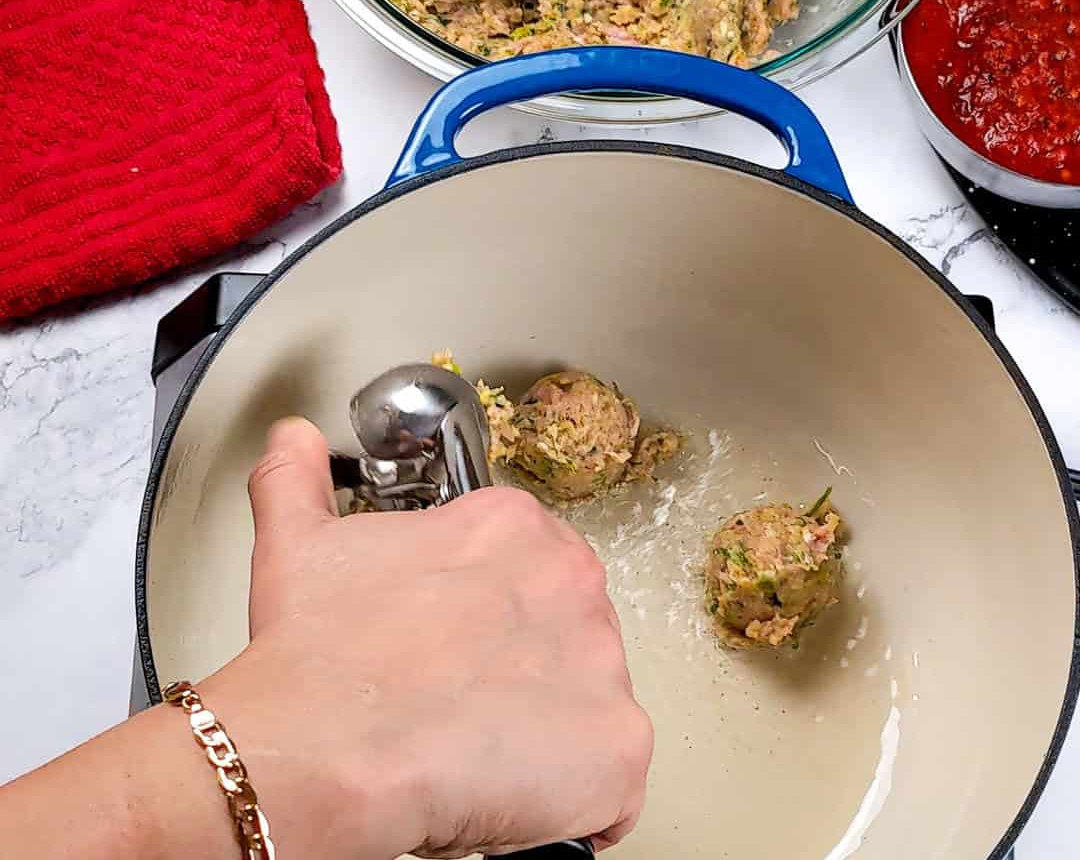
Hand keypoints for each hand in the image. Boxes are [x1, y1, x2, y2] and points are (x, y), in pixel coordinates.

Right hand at [203, 417, 652, 859]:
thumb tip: (291, 441)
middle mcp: (572, 580)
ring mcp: (603, 662)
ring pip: (589, 710)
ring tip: (473, 753)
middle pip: (565, 637)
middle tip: (456, 703)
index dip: (487, 622)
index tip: (451, 648)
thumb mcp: (298, 544)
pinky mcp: (618, 746)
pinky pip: (612, 787)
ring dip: (544, 740)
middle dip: (521, 674)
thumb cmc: (318, 655)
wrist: (324, 747)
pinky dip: (571, 808)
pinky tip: (508, 800)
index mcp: (513, 527)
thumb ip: (297, 480)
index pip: (530, 572)